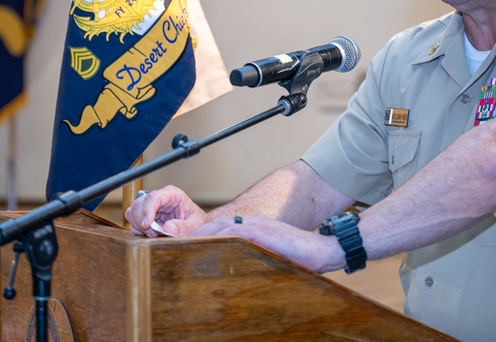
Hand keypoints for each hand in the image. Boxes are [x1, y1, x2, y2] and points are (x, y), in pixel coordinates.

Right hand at [123, 185, 210, 236]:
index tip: (147, 225)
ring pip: (132, 212)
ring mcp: (150, 207)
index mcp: (172, 194)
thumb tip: (166, 228)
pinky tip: (152, 234)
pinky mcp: (146, 216)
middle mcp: (159, 198)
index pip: (153, 197)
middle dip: (142, 221)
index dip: (147, 210)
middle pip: (138, 204)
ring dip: (140, 226)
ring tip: (155, 234)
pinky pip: (133, 222)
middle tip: (155, 233)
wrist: (196, 226)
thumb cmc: (197, 222)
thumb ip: (184, 227)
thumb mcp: (196, 225)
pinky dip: (139, 230)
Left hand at [191, 215, 343, 273]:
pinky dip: (216, 238)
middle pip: (215, 227)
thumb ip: (253, 257)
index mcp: (252, 227)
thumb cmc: (299, 257)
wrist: (321, 250)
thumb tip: (236, 272)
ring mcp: (256, 225)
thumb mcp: (271, 255)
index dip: (202, 237)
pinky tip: (203, 245)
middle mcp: (251, 222)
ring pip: (220, 228)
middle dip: (195, 236)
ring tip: (181, 245)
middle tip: (174, 246)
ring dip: (200, 236)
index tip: (184, 247)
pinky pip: (233, 233)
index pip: (221, 230)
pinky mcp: (261, 231)